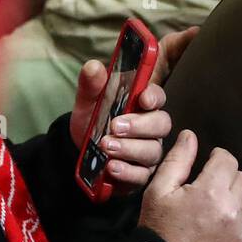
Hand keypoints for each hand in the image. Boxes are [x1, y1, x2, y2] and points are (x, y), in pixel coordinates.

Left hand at [66, 26, 198, 192]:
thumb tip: (93, 66)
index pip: (158, 97)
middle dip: (140, 125)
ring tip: (106, 146)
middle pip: (162, 124)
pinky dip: (127, 171)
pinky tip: (112, 167)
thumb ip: (92, 85)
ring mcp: (148, 152)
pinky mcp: (141, 175)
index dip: (154, 97)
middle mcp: (151, 129)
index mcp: (143, 106)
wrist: (79, 152)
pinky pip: (142, 175)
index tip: (143, 99)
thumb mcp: (88, 102)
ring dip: (129, 148)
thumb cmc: (93, 122)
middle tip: (115, 126)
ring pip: (152, 151)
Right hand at [138, 130, 241, 241]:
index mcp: (210, 192)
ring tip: (217, 205)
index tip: (208, 163)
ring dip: (237, 196)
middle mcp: (232, 210)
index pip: (227, 160)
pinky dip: (240, 218)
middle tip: (211, 185)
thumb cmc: (158, 228)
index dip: (217, 158)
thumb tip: (190, 135)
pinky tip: (221, 223)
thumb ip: (178, 160)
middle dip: (228, 176)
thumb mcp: (159, 190)